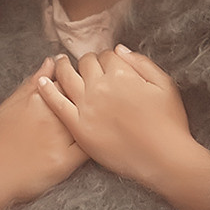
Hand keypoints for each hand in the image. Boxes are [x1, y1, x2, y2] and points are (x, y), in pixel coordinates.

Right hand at [0, 57, 86, 209]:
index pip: (69, 80)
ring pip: (89, 121)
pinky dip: (97, 141)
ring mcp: (60, 139)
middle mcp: (52, 116)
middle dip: (90, 98)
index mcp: (39, 99)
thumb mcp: (10, 104)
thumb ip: (32, 82)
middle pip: (82, 99)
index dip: (77, 82)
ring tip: (97, 119)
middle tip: (93, 102)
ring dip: (97, 118)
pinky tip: (98, 139)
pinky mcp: (66, 161)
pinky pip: (89, 148)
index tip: (80, 87)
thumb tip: (51, 61)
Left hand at [37, 46, 209, 209]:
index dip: (105, 58)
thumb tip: (119, 50)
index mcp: (122, 74)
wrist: (163, 159)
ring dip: (61, 67)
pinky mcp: (78, 126)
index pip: (106, 56)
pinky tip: (41, 82)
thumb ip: (142, 63)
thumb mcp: (165, 85)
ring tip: (59, 62)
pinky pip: (57, 104)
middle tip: (84, 64)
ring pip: (66, 78)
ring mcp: (87, 106)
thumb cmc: (169, 123)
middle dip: (85, 61)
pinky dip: (47, 90)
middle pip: (85, 64)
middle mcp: (100, 86)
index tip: (105, 62)